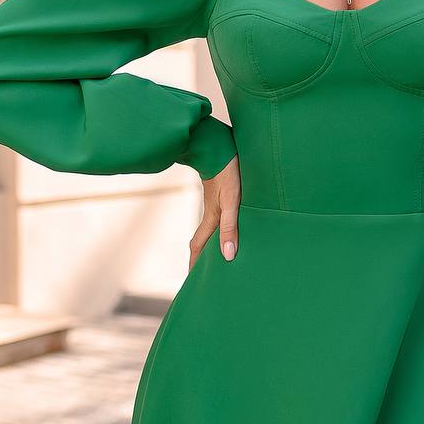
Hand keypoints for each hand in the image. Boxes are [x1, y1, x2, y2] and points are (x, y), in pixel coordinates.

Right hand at [189, 153, 240, 271]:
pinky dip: (221, 227)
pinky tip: (230, 225)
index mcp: (211, 218)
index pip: (199, 246)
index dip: (194, 263)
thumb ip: (230, 227)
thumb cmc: (227, 171)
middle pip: (203, 239)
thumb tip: (228, 256)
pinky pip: (220, 216)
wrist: (217, 144)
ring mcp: (215, 201)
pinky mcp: (221, 192)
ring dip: (212, 242)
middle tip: (204, 272)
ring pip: (212, 227)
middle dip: (201, 257)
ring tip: (219, 254)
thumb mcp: (231, 200)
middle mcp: (211, 212)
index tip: (192, 280)